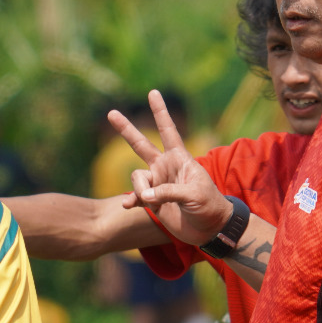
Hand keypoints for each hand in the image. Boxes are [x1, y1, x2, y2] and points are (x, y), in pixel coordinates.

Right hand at [107, 90, 231, 244]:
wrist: (210, 229)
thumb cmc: (210, 206)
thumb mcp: (195, 194)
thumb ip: (170, 192)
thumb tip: (146, 196)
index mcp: (180, 158)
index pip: (168, 130)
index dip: (160, 112)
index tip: (153, 93)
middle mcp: (166, 167)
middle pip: (141, 145)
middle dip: (126, 129)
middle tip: (111, 113)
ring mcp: (158, 184)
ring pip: (137, 179)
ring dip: (140, 190)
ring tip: (153, 202)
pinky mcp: (153, 201)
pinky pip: (136, 196)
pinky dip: (131, 200)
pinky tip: (128, 206)